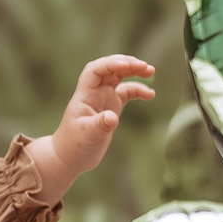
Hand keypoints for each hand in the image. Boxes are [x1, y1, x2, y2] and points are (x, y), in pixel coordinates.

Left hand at [30, 56, 155, 197]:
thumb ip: (100, 125)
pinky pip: (126, 93)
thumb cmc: (75, 145)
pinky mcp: (111, 108)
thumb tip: (113, 117)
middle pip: (110, 69)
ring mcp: (103, 99)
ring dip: (134, 72)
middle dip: (127, 64)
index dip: (111, 64)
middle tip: (145, 66)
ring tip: (151, 72)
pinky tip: (150, 94)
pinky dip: (138, 91)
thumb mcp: (87, 135)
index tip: (127, 66)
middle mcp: (94, 93)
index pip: (96, 70)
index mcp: (85, 94)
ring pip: (119, 77)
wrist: (71, 157)